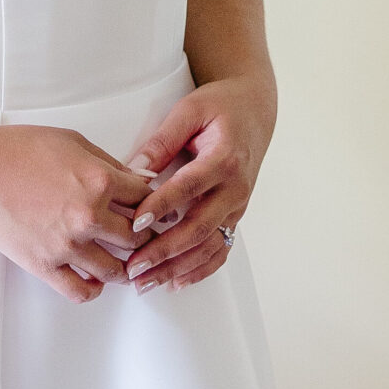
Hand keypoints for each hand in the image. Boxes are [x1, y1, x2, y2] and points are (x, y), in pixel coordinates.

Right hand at [0, 119, 153, 303]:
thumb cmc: (19, 148)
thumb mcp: (72, 141)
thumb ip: (108, 163)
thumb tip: (138, 181)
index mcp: (100, 180)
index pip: (146, 200)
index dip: (153, 204)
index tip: (155, 211)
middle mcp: (89, 215)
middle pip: (136, 238)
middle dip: (143, 237)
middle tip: (141, 238)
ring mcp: (67, 244)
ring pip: (115, 270)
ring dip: (123, 267)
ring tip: (122, 262)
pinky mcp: (44, 265)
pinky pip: (81, 291)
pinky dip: (94, 290)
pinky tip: (94, 280)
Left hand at [121, 75, 273, 292]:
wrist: (254, 111)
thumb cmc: (220, 106)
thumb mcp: (189, 111)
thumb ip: (162, 140)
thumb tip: (133, 169)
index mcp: (224, 159)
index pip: (189, 187)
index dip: (161, 206)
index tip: (135, 222)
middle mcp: (235, 188)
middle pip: (199, 227)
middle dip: (164, 251)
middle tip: (133, 266)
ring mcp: (238, 206)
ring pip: (209, 246)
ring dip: (177, 268)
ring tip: (146, 282)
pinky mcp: (235, 216)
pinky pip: (221, 250)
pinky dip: (200, 269)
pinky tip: (175, 282)